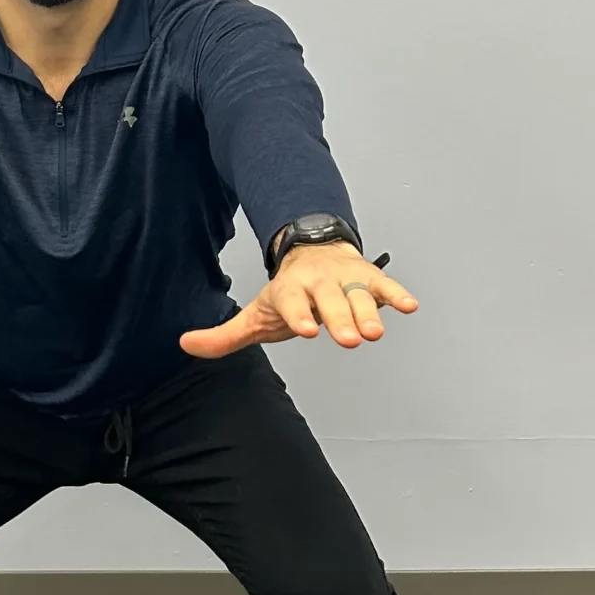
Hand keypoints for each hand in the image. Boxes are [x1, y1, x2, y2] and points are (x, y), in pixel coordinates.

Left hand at [178, 244, 418, 358]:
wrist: (312, 250)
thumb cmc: (287, 292)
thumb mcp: (254, 313)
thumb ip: (224, 335)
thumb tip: (186, 344)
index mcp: (289, 290)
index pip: (292, 303)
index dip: (299, 315)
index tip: (305, 329)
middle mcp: (318, 282)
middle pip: (329, 301)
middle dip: (339, 318)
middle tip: (348, 339)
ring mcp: (344, 278)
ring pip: (357, 295)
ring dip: (368, 312)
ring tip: (375, 332)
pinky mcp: (368, 277)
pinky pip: (384, 285)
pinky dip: (396, 294)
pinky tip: (409, 306)